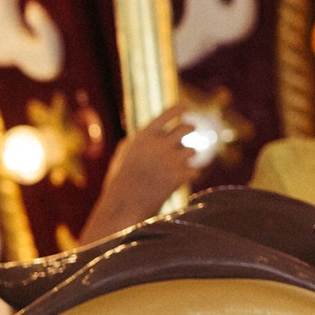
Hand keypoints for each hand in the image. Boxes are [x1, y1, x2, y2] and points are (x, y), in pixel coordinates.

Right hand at [80, 106, 199, 243]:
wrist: (122, 207)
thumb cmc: (120, 182)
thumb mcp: (123, 156)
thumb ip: (138, 141)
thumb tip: (155, 129)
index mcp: (143, 137)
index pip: (167, 115)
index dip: (179, 108)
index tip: (186, 106)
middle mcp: (157, 145)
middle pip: (187, 128)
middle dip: (190, 129)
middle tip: (190, 132)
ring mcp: (169, 160)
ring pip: (192, 150)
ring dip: (187, 158)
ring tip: (174, 167)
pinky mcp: (177, 176)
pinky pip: (194, 171)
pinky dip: (189, 176)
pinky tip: (179, 181)